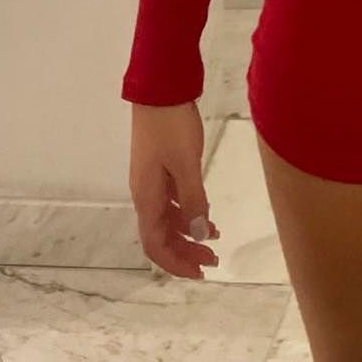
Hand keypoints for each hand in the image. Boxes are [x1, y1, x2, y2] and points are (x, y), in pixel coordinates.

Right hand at [128, 101, 220, 280]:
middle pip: (160, 236)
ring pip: (167, 219)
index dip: (175, 263)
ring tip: (216, 238)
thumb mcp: (186, 163)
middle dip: (185, 251)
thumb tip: (197, 234)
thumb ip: (193, 200)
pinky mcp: (159, 167)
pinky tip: (207, 212)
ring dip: (188, 232)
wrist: (160, 88)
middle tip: (214, 260)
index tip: (200, 272)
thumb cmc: (171, 125)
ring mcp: (151, 180)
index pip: (155, 244)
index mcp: (146, 197)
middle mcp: (144, 194)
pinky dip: (188, 212)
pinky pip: (172, 201)